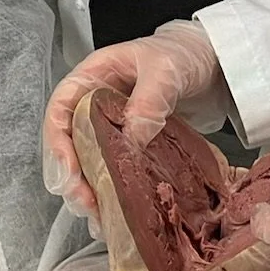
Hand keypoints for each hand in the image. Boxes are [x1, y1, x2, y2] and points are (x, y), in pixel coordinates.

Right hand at [42, 19, 231, 217]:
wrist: (213, 61)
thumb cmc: (183, 54)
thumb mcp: (166, 71)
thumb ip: (147, 103)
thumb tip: (130, 141)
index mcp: (93, 76)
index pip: (60, 109)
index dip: (57, 142)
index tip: (68, 173)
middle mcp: (95, 102)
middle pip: (69, 142)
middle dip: (72, 176)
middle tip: (86, 203)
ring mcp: (113, 124)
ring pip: (89, 159)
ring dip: (90, 189)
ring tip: (99, 216)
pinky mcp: (132, 142)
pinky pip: (115, 166)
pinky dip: (114, 189)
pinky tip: (117, 212)